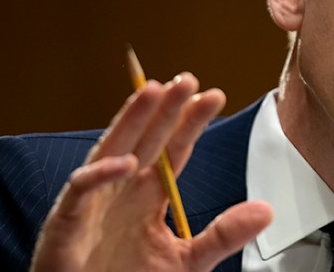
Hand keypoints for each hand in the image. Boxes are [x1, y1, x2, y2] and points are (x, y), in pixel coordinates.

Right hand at [30, 73, 272, 271]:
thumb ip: (222, 234)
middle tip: (187, 80)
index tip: (214, 96)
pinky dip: (99, 176)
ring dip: (131, 120)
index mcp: (148, 195)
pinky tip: (125, 162)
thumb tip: (266, 210)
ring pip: (111, 150)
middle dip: (165, 108)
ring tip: (151, 91)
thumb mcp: (188, 260)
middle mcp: (122, 190)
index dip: (190, 122)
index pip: (173, 149)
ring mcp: (93, 203)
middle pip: (146, 139)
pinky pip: (80, 192)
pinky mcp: (67, 224)